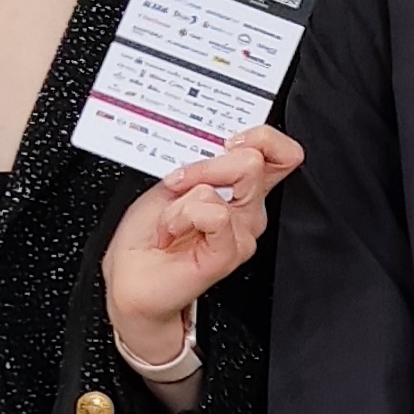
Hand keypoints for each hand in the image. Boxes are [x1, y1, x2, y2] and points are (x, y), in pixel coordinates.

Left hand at [102, 124, 302, 362]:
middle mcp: (248, 208)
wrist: (131, 275)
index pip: (282, 153)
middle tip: (181, 183)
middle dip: (210, 163)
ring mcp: (244, 231)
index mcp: (240, 187)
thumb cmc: (148, 233)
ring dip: (185, 196)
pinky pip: (214, 213)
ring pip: (229, 183)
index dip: (262, 138)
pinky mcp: (232, 251)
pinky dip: (183, 215)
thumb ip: (202, 161)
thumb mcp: (172, 181)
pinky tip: (174, 232)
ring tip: (173, 219)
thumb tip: (219, 150)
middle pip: (256, 160)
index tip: (228, 142)